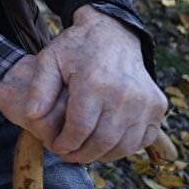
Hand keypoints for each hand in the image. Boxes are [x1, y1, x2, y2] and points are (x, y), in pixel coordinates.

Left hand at [0, 5, 165, 162]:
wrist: (112, 33)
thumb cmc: (75, 48)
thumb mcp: (48, 60)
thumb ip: (38, 89)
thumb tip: (31, 116)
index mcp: (93, 83)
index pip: (79, 129)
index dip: (65, 144)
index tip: (55, 147)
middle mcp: (124, 93)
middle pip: (102, 141)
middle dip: (82, 154)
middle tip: (68, 155)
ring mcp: (144, 101)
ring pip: (124, 145)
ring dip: (103, 155)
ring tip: (85, 152)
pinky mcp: (157, 105)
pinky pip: (143, 139)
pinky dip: (125, 148)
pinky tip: (107, 145)